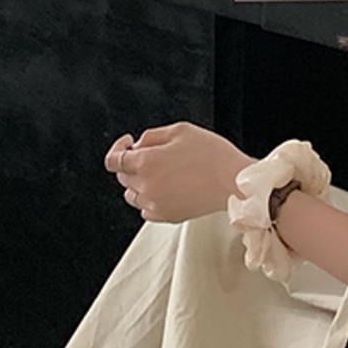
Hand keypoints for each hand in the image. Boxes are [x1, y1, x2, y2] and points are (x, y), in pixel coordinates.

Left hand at [105, 122, 254, 223]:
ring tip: (161, 174)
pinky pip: (146, 210)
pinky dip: (150, 200)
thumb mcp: (181, 130)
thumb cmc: (214, 156)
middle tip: (153, 155)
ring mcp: (155, 203)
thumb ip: (152, 136)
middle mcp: (146, 185)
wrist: (234, 181)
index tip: (127, 144)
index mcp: (146, 162)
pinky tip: (166, 189)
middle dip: (132, 164)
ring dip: (139, 183)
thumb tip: (138, 144)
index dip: (118, 148)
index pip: (113, 160)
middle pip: (122, 177)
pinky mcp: (167, 216)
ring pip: (132, 195)